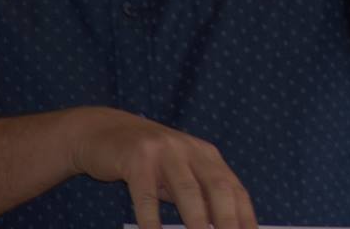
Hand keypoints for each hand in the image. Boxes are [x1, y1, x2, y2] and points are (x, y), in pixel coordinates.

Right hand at [67, 107, 256, 228]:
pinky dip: (152, 221)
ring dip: (197, 222)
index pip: (235, 190)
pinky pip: (146, 195)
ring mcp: (165, 151)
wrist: (103, 130)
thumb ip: (200, 195)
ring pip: (187, 190)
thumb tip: (225, 226)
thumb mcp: (179, 172)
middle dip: (227, 221)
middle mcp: (191, 149)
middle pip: (218, 188)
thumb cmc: (147, 161)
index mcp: (207, 156)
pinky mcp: (137, 158)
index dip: (246, 217)